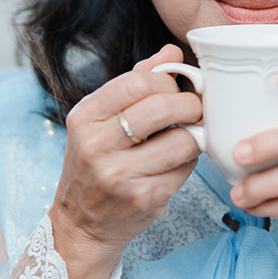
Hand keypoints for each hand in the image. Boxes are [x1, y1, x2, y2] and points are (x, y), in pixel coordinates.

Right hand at [49, 45, 202, 278]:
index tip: (176, 89)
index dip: (168, 81)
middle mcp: (96, 145)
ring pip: (182, 140)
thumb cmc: (96, 165)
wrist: (82, 225)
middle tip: (195, 109)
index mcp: (84, 117)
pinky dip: (189, 161)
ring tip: (189, 135)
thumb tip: (172, 53)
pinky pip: (185, 168)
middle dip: (190, 104)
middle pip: (163, 107)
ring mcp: (119, 175)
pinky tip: (178, 162)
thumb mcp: (100, 121)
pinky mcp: (143, 198)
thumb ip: (135, 83)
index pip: (138, 81)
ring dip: (195, 134)